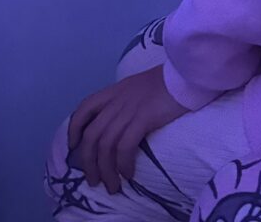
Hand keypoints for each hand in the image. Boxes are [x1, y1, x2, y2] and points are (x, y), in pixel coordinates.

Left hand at [67, 66, 186, 192]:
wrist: (186, 74)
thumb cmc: (166, 82)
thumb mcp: (137, 87)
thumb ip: (124, 101)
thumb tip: (116, 124)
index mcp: (114, 91)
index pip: (84, 108)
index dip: (74, 128)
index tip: (74, 146)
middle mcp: (117, 101)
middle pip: (92, 135)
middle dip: (88, 163)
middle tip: (94, 180)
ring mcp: (129, 109)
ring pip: (106, 145)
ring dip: (107, 171)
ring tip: (112, 186)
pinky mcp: (143, 118)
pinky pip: (125, 146)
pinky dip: (123, 164)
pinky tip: (128, 173)